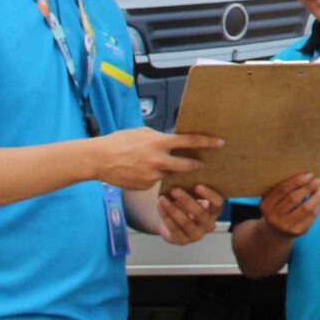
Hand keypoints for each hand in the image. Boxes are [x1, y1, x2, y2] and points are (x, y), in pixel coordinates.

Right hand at [84, 128, 220, 191]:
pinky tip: (141, 171)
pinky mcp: (145, 186)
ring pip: (169, 174)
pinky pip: (155, 182)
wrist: (99, 159)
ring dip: (169, 170)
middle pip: (187, 165)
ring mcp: (152, 176)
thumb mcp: (142, 133)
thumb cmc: (118, 141)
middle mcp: (159, 161)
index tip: (220, 143)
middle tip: (201, 163)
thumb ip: (159, 138)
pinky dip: (153, 177)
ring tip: (155, 165)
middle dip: (196, 165)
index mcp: (159, 143)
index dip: (207, 142)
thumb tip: (172, 141)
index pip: (190, 142)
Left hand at [155, 184, 223, 244]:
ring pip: (186, 222)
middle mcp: (208, 224)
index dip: (209, 195)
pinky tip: (159, 205)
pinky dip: (165, 215)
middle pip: (200, 214)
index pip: (218, 204)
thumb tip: (189, 166)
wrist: (172, 219)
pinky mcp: (182, 241)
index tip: (198, 185)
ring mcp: (196, 235)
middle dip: (187, 201)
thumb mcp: (192, 195)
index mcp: (214, 211)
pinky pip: (173, 228)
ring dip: (173, 209)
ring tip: (162, 198)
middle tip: (175, 190)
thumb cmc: (185, 202)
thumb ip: (194, 187)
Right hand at [258, 171, 319, 238]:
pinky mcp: (297, 231)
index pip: (282, 189)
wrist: (274, 233)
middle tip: (318, 180)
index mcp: (266, 205)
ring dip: (316, 196)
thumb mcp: (272, 200)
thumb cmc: (276, 209)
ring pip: (305, 208)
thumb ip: (282, 190)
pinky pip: (311, 216)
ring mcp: (286, 226)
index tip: (309, 175)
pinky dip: (318, 205)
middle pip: (294, 198)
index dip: (297, 181)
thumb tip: (305, 176)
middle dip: (308, 187)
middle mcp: (274, 217)